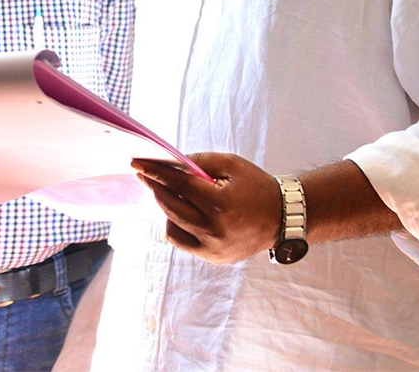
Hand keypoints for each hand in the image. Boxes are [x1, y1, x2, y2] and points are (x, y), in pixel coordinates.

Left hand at [132, 152, 281, 263]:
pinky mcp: (213, 258)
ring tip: (170, 193)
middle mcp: (215, 230)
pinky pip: (181, 241)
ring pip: (171, 225)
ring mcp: (213, 248)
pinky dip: (176, 225)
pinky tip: (181, 212)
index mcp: (221, 203)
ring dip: (166, 207)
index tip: (136, 163)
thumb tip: (169, 164)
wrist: (282, 217)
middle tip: (147, 174)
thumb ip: (199, 162)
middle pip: (170, 206)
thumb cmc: (256, 186)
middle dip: (155, 187)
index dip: (155, 172)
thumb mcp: (231, 164)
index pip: (178, 185)